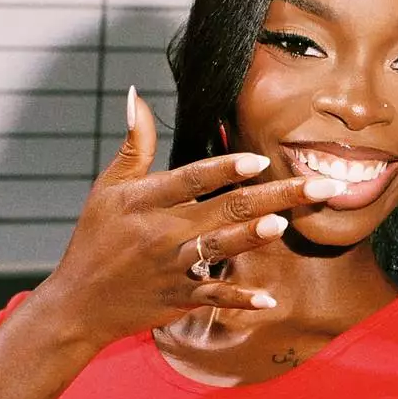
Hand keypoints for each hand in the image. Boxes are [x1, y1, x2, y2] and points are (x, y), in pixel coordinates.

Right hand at [38, 89, 344, 348]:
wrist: (77, 304)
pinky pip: (211, 297)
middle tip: (320, 188)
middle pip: (224, 209)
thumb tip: (135, 95)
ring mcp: (170, 267)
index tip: (259, 159)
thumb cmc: (95, 239)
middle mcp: (161, 232)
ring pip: (218, 249)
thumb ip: (133, 143)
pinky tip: (268, 298)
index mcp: (145, 200)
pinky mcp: (176, 298)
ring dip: (251, 238)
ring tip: (284, 224)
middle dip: (275, 196)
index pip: (191, 179)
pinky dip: (238, 298)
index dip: (224, 169)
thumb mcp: (109, 187)